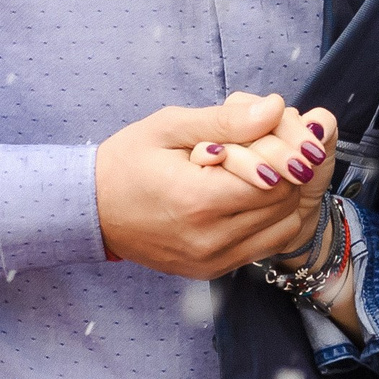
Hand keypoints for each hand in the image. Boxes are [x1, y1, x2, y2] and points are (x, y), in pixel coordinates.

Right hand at [95, 93, 312, 279]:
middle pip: (285, 203)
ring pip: (283, 228)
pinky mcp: (212, 271)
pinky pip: (265, 246)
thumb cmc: (128, 161)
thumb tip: (275, 108)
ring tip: (254, 172)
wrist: (92, 210)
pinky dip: (269, 220)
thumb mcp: (170, 127)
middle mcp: (209, 239)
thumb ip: (226, 120)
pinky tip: (246, 197)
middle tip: (262, 147)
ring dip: (281, 197)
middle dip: (285, 170)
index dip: (281, 150)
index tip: (268, 131)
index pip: (277, 179)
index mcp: (197, 200)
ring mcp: (212, 261)